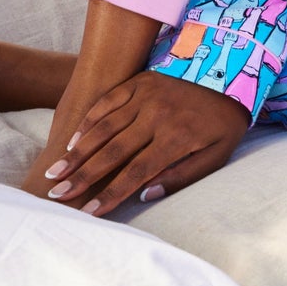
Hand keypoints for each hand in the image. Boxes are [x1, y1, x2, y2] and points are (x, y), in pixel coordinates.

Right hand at [38, 73, 249, 215]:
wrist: (231, 72)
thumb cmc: (223, 122)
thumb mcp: (217, 154)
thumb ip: (183, 177)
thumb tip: (146, 195)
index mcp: (177, 137)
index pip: (136, 172)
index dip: (111, 194)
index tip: (88, 213)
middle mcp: (157, 114)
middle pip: (113, 151)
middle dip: (83, 176)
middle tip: (57, 195)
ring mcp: (146, 94)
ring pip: (104, 126)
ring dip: (77, 151)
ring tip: (54, 172)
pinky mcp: (139, 80)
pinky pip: (107, 101)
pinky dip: (88, 121)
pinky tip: (72, 140)